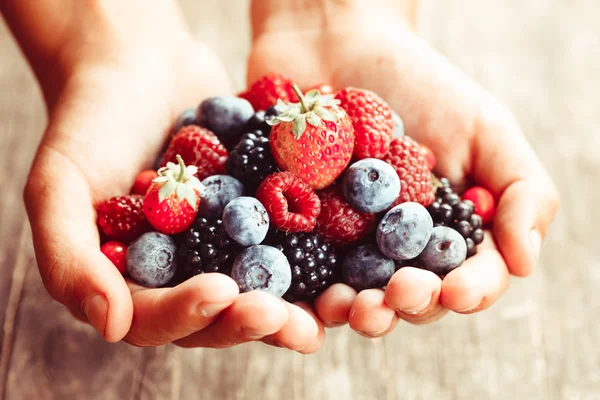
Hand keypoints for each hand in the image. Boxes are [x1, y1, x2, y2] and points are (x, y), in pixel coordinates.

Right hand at [21, 22, 323, 350]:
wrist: (136, 63)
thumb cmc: (88, 122)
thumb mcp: (58, 185)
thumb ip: (71, 258)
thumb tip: (110, 326)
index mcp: (132, 280)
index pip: (156, 317)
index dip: (188, 313)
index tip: (220, 292)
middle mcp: (183, 271)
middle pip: (218, 313)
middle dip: (251, 320)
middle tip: (283, 316)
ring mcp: (225, 245)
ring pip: (260, 286)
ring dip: (294, 302)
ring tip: (328, 308)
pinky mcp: (259, 214)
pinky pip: (288, 236)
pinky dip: (315, 246)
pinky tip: (346, 249)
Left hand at [248, 2, 558, 334]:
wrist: (334, 45)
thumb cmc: (419, 85)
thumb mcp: (484, 128)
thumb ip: (520, 191)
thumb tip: (525, 263)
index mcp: (446, 233)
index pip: (468, 277)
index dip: (468, 291)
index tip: (457, 291)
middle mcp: (396, 248)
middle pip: (409, 297)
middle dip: (407, 304)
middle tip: (397, 295)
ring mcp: (343, 244)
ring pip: (352, 295)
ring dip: (354, 310)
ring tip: (349, 304)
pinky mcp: (295, 233)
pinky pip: (295, 268)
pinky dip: (298, 285)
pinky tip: (300, 290)